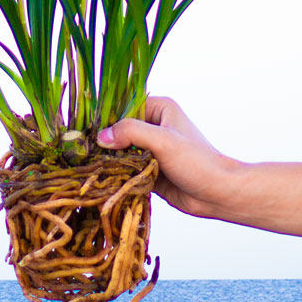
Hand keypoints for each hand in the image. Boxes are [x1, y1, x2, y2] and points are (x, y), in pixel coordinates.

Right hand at [97, 96, 238, 218]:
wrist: (217, 194)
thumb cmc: (196, 161)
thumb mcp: (163, 141)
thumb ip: (132, 133)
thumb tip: (101, 137)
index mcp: (159, 109)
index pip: (124, 107)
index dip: (105, 118)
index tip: (85, 130)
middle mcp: (153, 126)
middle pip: (119, 130)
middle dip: (105, 142)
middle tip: (83, 151)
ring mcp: (151, 149)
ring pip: (121, 151)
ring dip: (110, 160)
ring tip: (89, 166)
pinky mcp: (149, 170)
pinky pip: (127, 169)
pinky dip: (117, 174)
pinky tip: (102, 179)